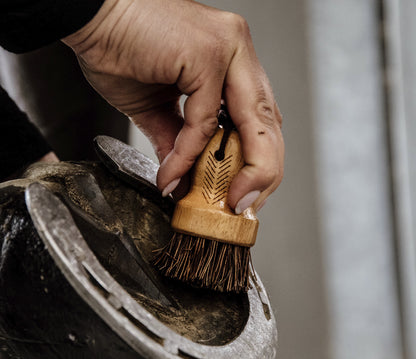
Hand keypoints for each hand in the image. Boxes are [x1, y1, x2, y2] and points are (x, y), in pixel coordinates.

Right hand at [63, 0, 283, 211]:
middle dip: (262, 171)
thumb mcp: (157, 110)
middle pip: (269, 124)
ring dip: (244, 169)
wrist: (89, 17)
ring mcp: (227, 50)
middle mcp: (238, 53)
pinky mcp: (206, 54)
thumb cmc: (122, 51)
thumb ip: (177, 143)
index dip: (259, 161)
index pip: (261, 120)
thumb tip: (182, 179)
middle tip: (244, 203)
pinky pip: (204, 121)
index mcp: (233, 64)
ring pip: (254, 122)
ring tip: (227, 200)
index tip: (244, 192)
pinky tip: (172, 174)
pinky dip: (188, 154)